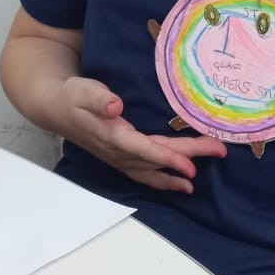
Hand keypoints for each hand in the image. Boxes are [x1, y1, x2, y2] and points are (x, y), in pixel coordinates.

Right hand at [49, 76, 226, 193]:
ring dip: (175, 177)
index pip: (145, 149)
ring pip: (151, 170)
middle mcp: (117, 152)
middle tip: (219, 152)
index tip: (191, 166)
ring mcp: (118, 158)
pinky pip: (144, 173)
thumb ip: (100, 98)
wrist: (55, 108)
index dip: (169, 158)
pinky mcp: (120, 158)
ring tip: (196, 184)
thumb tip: (116, 105)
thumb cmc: (73, 96)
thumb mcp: (84, 90)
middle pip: (156, 159)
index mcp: (112, 135)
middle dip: (188, 158)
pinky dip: (162, 180)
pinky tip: (179, 184)